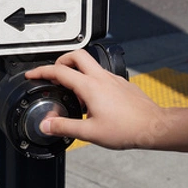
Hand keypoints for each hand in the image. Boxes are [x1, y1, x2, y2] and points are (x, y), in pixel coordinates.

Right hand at [25, 49, 171, 149]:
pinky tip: (92, 100)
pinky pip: (101, 75)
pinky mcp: (121, 83)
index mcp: (90, 87)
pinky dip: (91, 80)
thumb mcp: (90, 133)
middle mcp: (101, 78)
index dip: (42, 71)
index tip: (33, 75)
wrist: (153, 126)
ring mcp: (113, 79)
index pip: (59, 71)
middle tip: (53, 72)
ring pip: (90, 64)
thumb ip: (65, 127)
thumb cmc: (127, 129)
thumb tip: (47, 124)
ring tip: (71, 91)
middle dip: (60, 60)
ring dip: (76, 71)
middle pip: (76, 55)